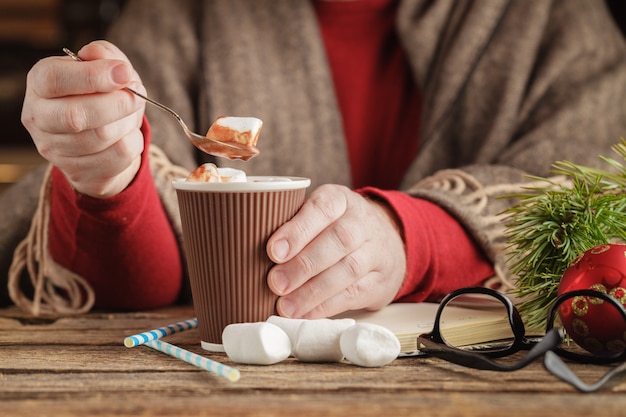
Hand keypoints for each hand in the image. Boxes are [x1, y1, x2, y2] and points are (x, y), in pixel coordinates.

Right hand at [21, 40, 145, 197]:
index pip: (55, 80)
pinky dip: (133, 142)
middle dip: (117, 104)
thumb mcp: (106, 68)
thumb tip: (96, 54)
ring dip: (128, 123)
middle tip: (136, 96)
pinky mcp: (77, 172)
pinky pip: (117, 156)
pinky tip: (128, 135)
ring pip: (101, 137)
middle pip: (76, 115)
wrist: (105, 139)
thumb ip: (103, 54)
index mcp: (40, 84)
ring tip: (131, 114)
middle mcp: (39, 117)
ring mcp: (54, 149)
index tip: (123, 73)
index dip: (93, 76)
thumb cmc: (103, 95)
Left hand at [266, 184, 406, 318]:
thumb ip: (292, 225)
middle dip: (303, 265)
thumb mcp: (320, 214)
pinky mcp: (381, 281)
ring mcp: (376, 252)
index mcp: (341, 200)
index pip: (322, 208)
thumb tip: (247, 248)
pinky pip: (354, 294)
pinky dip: (326, 306)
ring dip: (313, 291)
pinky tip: (305, 314)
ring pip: (348, 269)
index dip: (298, 230)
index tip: (273, 251)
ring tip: (286, 306)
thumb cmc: (336, 228)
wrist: (386, 242)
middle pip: (338, 240)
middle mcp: (363, 222)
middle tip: (275, 283)